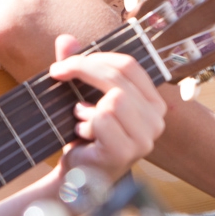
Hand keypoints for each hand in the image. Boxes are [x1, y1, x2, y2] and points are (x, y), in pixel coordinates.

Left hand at [48, 34, 166, 181]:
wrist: (73, 178)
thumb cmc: (83, 136)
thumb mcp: (81, 96)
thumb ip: (77, 67)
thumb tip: (65, 38)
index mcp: (153, 102)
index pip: (129, 65)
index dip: (96, 56)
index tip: (65, 63)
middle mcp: (157, 120)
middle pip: (119, 77)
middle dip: (83, 69)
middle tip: (57, 72)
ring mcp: (146, 138)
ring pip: (114, 98)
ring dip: (87, 107)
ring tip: (82, 120)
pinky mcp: (128, 151)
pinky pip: (104, 119)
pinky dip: (86, 124)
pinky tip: (85, 138)